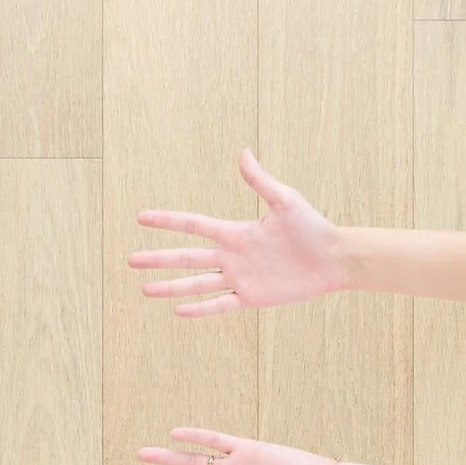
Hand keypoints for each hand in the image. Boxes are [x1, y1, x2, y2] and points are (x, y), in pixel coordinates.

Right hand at [130, 149, 344, 315]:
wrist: (334, 258)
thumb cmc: (312, 226)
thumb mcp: (285, 200)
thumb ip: (260, 181)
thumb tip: (243, 153)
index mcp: (235, 231)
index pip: (193, 225)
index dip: (167, 221)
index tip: (141, 217)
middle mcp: (232, 255)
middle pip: (186, 257)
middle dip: (158, 259)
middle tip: (131, 260)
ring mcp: (239, 278)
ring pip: (196, 283)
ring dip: (171, 286)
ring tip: (145, 289)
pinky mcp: (252, 298)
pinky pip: (220, 304)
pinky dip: (200, 309)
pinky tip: (179, 311)